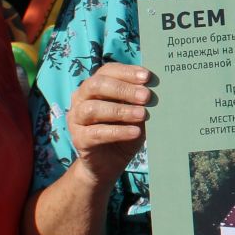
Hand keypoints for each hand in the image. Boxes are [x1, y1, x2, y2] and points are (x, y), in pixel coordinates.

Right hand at [66, 62, 151, 187]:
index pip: (107, 71)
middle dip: (123, 89)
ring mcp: (76, 119)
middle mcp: (80, 98)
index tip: (147, 77)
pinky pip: (96, 133)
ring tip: (142, 114)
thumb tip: (158, 89)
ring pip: (93, 108)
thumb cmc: (124, 131)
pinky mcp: (78, 139)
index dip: (126, 72)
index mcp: (94, 86)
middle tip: (146, 96)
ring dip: (120, 110)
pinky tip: (134, 132)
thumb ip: (140, 101)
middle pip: (96, 85)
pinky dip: (117, 131)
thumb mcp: (135, 114)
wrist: (109, 164)